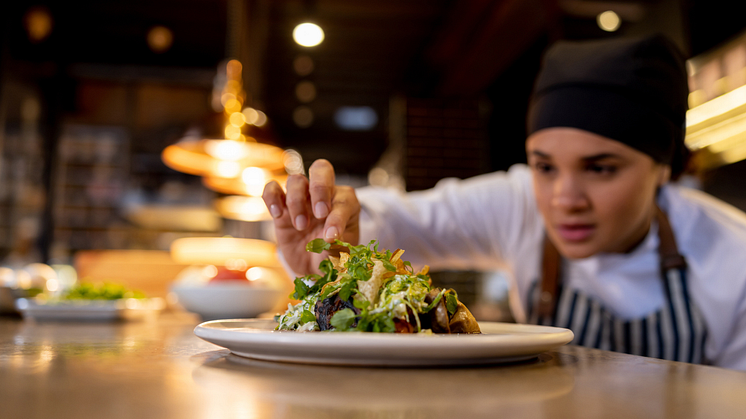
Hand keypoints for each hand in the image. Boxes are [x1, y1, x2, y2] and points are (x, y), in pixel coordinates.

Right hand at [262, 159, 359, 274]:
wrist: (313, 265)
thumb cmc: (332, 254)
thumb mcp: (340, 253)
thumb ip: (337, 245)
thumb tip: (327, 237)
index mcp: (345, 201)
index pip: (343, 200)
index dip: (337, 218)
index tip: (330, 237)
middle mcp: (324, 193)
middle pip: (321, 169)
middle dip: (320, 188)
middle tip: (319, 214)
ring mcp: (302, 197)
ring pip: (296, 179)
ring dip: (297, 202)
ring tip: (301, 227)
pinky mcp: (281, 205)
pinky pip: (272, 189)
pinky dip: (272, 197)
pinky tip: (277, 214)